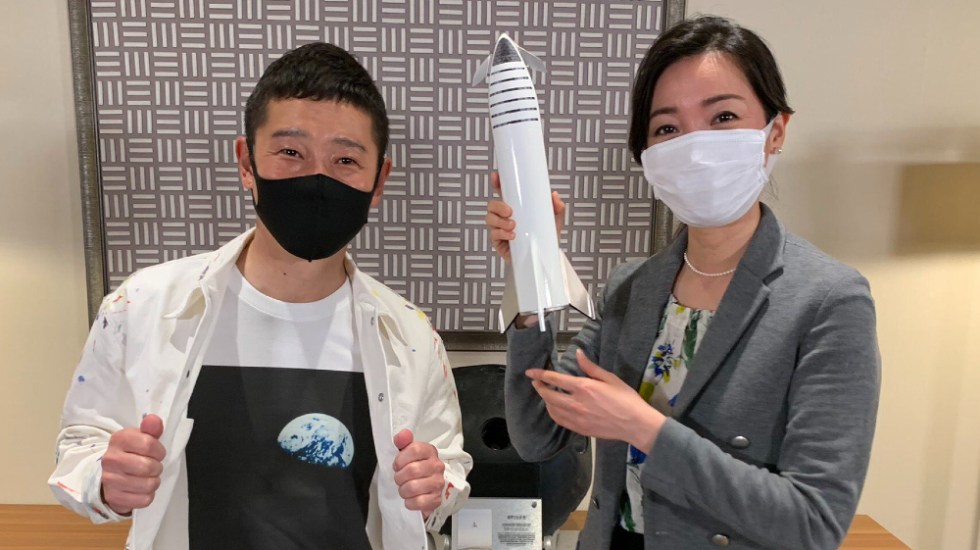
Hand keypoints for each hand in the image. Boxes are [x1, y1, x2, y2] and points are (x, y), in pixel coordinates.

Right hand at [100, 415, 166, 514]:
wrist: (110, 474)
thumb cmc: (131, 453)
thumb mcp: (140, 437)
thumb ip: (151, 428)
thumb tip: (154, 420)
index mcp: (119, 439)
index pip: (149, 444)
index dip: (159, 451)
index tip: (156, 453)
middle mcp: (110, 459)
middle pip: (148, 467)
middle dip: (157, 467)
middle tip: (153, 466)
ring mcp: (110, 480)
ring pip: (148, 485)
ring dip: (154, 482)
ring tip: (148, 477)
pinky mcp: (114, 497)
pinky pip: (144, 500)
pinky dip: (148, 495)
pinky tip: (141, 489)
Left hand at [392, 429, 444, 519]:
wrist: (423, 488)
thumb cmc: (412, 468)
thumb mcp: (406, 452)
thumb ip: (403, 441)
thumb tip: (402, 435)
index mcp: (430, 451)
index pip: (414, 450)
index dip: (400, 459)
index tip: (397, 465)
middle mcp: (437, 466)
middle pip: (412, 470)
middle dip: (399, 477)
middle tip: (399, 479)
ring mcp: (438, 483)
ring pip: (413, 487)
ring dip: (403, 490)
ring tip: (404, 489)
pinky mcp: (436, 499)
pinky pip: (419, 502)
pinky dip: (410, 502)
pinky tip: (410, 499)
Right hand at [485, 172, 565, 261]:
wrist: (544, 257)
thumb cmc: (545, 236)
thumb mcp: (554, 220)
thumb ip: (557, 208)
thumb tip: (554, 195)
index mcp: (515, 206)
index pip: (502, 192)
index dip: (497, 183)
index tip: (496, 177)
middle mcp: (504, 216)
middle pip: (492, 205)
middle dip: (498, 206)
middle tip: (510, 211)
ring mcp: (499, 228)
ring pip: (490, 219)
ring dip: (500, 221)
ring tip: (513, 225)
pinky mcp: (498, 242)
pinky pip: (494, 235)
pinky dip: (502, 234)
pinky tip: (512, 236)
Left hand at [526, 350, 664, 451]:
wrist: (635, 424)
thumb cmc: (626, 399)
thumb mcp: (610, 378)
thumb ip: (590, 367)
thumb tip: (578, 353)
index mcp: (583, 387)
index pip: (554, 379)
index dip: (539, 374)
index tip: (530, 373)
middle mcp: (576, 403)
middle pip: (548, 395)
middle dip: (539, 387)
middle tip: (536, 383)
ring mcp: (577, 418)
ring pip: (552, 409)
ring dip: (546, 400)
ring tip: (546, 394)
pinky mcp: (580, 429)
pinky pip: (560, 421)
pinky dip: (553, 413)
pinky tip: (556, 409)